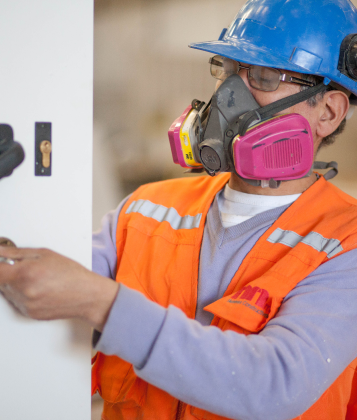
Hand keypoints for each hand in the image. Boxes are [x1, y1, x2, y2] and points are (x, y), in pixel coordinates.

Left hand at [0, 246, 118, 330]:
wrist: (86, 295)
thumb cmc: (71, 273)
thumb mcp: (45, 254)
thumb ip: (16, 253)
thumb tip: (0, 252)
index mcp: (25, 273)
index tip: (3, 263)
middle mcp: (23, 292)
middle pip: (0, 282)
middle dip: (8, 273)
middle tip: (24, 268)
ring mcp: (25, 305)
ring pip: (7, 292)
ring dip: (15, 284)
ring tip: (36, 279)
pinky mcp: (29, 314)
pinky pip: (16, 302)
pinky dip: (23, 295)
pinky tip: (39, 289)